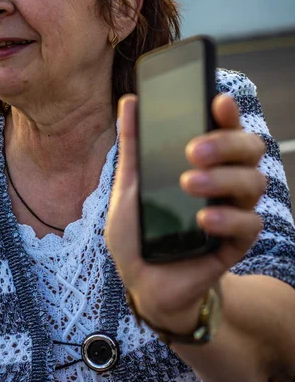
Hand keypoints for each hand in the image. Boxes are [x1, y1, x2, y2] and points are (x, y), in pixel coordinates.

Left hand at [105, 93, 265, 333]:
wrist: (142, 281)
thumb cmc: (138, 230)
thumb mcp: (127, 185)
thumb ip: (132, 145)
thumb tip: (129, 102)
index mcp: (204, 163)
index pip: (226, 130)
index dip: (228, 114)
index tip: (217, 100)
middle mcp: (225, 182)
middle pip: (249, 150)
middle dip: (226, 144)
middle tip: (193, 151)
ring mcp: (233, 211)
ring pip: (254, 183)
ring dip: (223, 179)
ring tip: (189, 184)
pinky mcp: (235, 243)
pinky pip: (249, 225)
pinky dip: (227, 219)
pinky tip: (203, 220)